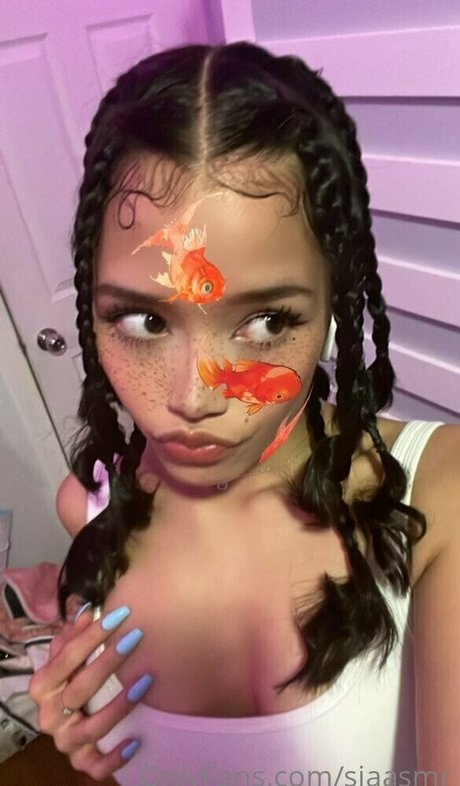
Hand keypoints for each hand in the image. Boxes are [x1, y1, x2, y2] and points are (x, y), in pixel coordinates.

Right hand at [29, 604, 152, 780]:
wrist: (72, 721)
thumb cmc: (71, 680)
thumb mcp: (68, 657)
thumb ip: (73, 635)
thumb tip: (87, 609)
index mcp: (43, 686)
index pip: (65, 658)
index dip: (91, 636)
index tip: (120, 616)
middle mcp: (49, 716)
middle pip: (79, 690)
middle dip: (108, 662)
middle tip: (136, 637)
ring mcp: (65, 741)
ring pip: (90, 729)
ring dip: (118, 706)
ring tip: (144, 682)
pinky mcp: (81, 761)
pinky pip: (96, 765)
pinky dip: (115, 757)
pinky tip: (136, 740)